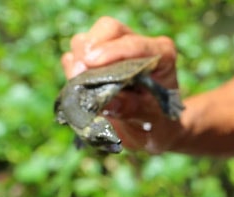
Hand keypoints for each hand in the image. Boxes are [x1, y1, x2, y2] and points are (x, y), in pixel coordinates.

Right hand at [60, 17, 182, 152]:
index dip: (112, 51)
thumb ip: (131, 109)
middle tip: (80, 73)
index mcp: (161, 54)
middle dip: (91, 48)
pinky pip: (75, 55)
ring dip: (79, 60)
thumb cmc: (156, 123)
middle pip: (108, 29)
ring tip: (80, 84)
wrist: (150, 131)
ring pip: (87, 40)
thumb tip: (107, 103)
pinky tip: (78, 87)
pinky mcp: (95, 59)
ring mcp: (114, 49)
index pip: (135, 44)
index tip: (91, 62)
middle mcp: (138, 45)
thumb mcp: (149, 120)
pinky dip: (72, 68)